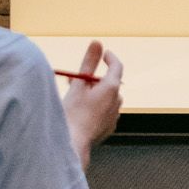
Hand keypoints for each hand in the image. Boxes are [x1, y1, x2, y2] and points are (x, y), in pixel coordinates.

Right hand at [62, 42, 122, 159]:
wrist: (71, 146)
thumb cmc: (72, 114)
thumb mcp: (78, 85)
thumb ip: (88, 62)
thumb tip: (97, 42)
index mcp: (111, 88)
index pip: (116, 66)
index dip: (109, 58)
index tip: (102, 54)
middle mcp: (117, 101)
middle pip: (109, 83)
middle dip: (94, 79)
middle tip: (78, 79)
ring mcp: (114, 116)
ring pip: (105, 98)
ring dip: (94, 94)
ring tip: (75, 96)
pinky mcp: (108, 128)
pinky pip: (103, 112)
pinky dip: (94, 108)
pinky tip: (80, 113)